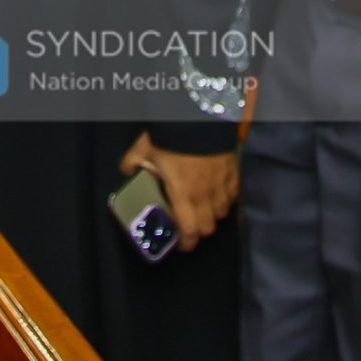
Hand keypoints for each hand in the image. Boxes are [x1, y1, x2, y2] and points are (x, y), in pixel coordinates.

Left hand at [121, 132, 238, 251]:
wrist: (199, 116)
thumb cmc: (172, 135)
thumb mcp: (144, 148)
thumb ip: (133, 162)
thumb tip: (127, 170)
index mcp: (183, 194)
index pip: (190, 231)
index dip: (187, 244)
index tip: (181, 245)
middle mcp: (205, 194)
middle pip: (208, 227)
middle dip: (199, 231)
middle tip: (190, 227)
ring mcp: (221, 184)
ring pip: (222, 213)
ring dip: (213, 215)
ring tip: (203, 208)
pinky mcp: (233, 172)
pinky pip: (233, 194)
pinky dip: (227, 198)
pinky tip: (219, 192)